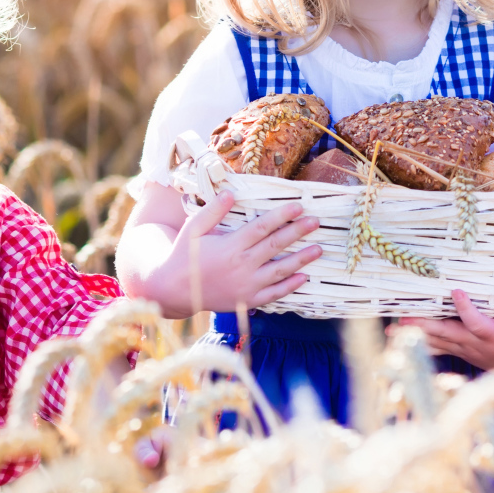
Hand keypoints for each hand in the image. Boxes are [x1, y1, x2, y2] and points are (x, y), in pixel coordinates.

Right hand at [161, 191, 320, 317]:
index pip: (262, 227)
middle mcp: (242, 265)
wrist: (175, 290)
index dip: (282, 216)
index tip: (299, 207)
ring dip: (301, 259)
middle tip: (316, 222)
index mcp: (230, 246)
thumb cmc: (185, 255)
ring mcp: (246, 285)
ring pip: (280, 270)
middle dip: (298, 232)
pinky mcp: (247, 300)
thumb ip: (213, 211)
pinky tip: (304, 277)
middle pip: (276, 245)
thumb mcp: (193, 228)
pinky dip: (290, 286)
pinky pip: (274, 294)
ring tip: (319, 249)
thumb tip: (231, 192)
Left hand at [399, 287, 493, 372]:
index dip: (467, 309)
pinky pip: (433, 346)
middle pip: (447, 334)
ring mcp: (462, 348)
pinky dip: (415, 340)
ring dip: (414, 335)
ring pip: (436, 342)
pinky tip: (394, 337)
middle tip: (404, 318)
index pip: (477, 323)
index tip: (456, 291)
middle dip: (426, 326)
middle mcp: (474, 344)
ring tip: (392, 330)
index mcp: (493, 335)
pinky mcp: (455, 349)